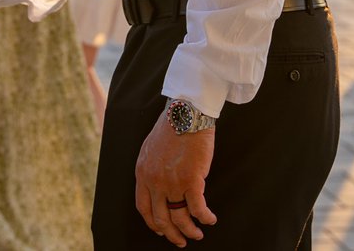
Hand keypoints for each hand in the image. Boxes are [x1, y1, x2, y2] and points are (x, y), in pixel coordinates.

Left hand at [134, 111, 216, 246]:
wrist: (185, 114)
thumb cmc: (170, 128)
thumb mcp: (150, 149)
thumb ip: (151, 169)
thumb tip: (157, 185)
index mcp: (142, 173)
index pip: (143, 207)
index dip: (153, 223)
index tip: (161, 230)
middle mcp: (154, 181)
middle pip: (161, 218)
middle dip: (171, 234)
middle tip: (180, 240)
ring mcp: (172, 182)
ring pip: (180, 217)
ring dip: (190, 230)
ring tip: (197, 234)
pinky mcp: (191, 180)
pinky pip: (198, 208)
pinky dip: (205, 218)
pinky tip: (210, 219)